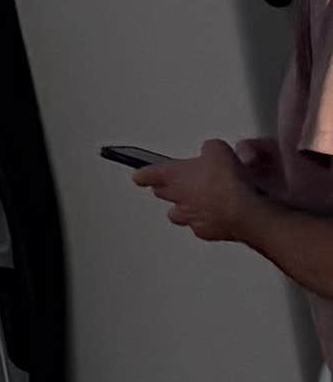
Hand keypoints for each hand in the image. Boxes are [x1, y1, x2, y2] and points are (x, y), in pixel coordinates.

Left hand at [147, 141, 271, 244]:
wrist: (244, 210)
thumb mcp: (217, 150)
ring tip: (196, 203)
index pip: (148, 174)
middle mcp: (178, 198)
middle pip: (163, 194)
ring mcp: (192, 218)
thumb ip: (209, 149)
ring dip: (185, 209)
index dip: (143, 174)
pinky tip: (219, 217)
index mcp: (173, 175)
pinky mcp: (209, 232)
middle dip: (167, 189)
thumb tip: (212, 151)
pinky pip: (202, 227)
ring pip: (179, 215)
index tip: (138, 176)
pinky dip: (208, 222)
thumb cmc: (227, 181)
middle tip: (174, 185)